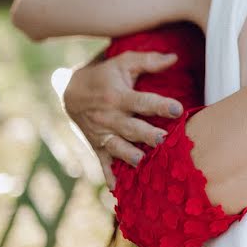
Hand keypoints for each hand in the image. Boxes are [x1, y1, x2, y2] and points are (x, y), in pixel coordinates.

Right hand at [63, 52, 183, 186]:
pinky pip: (103, 163)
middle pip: (131, 128)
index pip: (142, 101)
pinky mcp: (97, 146)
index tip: (178, 109)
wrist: (69, 92)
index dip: (160, 105)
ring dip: (130, 156)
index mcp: (119, 96)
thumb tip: (175, 57)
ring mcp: (102, 134)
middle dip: (146, 135)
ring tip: (143, 163)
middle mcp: (110, 117)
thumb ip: (149, 61)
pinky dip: (109, 176)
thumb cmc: (105, 75)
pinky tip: (118, 189)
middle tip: (162, 140)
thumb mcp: (123, 63)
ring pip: (118, 148)